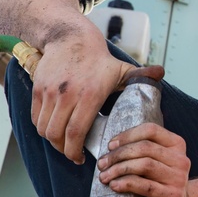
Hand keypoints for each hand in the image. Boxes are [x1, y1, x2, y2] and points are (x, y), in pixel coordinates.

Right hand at [30, 23, 135, 162]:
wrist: (70, 38)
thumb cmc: (99, 59)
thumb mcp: (122, 68)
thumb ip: (141, 76)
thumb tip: (161, 74)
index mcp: (90, 95)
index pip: (76, 133)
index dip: (75, 151)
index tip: (81, 158)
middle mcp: (67, 95)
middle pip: (57, 135)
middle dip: (64, 150)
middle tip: (73, 154)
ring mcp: (50, 92)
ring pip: (44, 128)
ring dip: (52, 141)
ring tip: (63, 143)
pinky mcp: (38, 89)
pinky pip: (36, 117)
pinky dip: (42, 128)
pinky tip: (54, 129)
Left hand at [96, 123, 191, 196]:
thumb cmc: (159, 181)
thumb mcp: (157, 160)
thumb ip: (142, 149)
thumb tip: (111, 146)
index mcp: (177, 144)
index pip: (151, 130)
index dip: (127, 135)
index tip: (111, 145)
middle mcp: (180, 159)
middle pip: (145, 147)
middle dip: (118, 154)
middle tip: (102, 164)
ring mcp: (178, 177)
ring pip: (144, 165)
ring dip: (119, 169)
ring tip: (105, 176)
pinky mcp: (172, 195)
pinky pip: (145, 186)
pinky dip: (126, 183)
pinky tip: (114, 185)